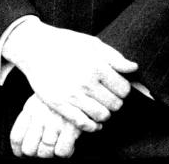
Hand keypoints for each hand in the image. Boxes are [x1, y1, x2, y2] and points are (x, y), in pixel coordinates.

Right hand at [5, 21, 136, 131]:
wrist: (34, 47)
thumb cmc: (66, 43)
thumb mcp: (92, 44)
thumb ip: (115, 57)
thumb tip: (134, 68)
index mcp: (97, 66)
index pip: (124, 89)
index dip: (121, 88)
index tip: (114, 86)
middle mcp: (86, 82)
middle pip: (115, 104)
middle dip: (113, 101)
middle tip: (105, 95)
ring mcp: (72, 95)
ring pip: (103, 116)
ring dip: (104, 113)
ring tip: (98, 104)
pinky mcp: (60, 104)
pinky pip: (84, 124)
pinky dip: (92, 126)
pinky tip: (91, 119)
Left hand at [10, 95, 80, 157]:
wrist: (78, 86)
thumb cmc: (57, 99)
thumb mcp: (37, 102)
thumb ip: (27, 121)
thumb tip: (19, 148)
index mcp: (30, 110)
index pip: (16, 137)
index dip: (18, 150)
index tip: (21, 153)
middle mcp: (40, 117)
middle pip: (29, 149)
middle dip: (35, 153)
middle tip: (41, 149)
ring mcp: (55, 123)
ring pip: (46, 152)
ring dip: (50, 153)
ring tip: (56, 144)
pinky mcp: (71, 128)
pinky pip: (62, 152)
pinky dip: (65, 151)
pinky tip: (67, 144)